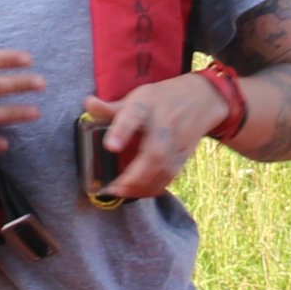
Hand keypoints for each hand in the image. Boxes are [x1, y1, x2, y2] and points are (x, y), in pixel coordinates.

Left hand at [88, 74, 235, 202]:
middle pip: (155, 152)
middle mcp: (165, 125)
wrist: (203, 98)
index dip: (122, 131)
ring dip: (143, 186)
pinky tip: (139, 192)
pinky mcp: (185, 154)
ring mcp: (178, 142)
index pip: (134, 115)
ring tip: (123, 193)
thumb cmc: (162, 99)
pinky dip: (155, 187)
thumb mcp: (137, 97)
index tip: (111, 146)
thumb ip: (111, 108)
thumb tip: (87, 103)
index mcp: (147, 106)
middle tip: (116, 187)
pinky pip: (172, 175)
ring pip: (165, 168)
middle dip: (136, 174)